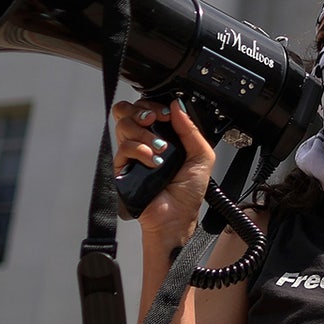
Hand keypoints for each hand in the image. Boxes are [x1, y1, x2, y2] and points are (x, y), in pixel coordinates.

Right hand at [112, 98, 215, 243]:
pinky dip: (140, 150)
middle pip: (128, 111)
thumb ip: (191, 129)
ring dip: (145, 133)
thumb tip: (177, 106)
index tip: (167, 113)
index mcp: (163, 137)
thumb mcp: (202, 157)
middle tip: (156, 120)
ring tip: (160, 149)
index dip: (154, 105)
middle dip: (143, 111)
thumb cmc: (188, 193)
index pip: (148, 109)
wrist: (177, 218)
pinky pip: (123, 147)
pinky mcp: (122, 167)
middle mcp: (145, 142)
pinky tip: (153, 161)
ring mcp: (132, 154)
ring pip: (124, 125)